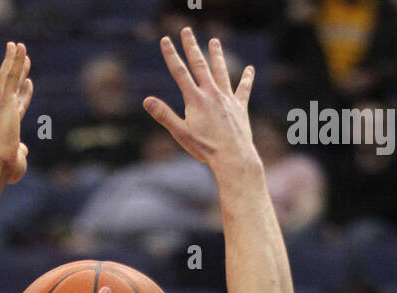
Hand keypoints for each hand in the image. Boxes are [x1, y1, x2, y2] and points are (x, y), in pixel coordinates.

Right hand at [0, 41, 32, 184]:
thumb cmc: (6, 170)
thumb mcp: (18, 161)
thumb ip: (22, 153)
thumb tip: (24, 149)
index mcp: (9, 126)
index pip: (18, 105)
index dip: (24, 94)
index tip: (29, 83)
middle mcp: (5, 113)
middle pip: (13, 86)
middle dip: (19, 71)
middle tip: (24, 56)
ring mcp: (4, 106)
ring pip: (9, 77)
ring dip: (14, 60)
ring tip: (18, 45)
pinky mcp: (5, 101)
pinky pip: (10, 76)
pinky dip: (14, 61)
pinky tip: (17, 47)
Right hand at [144, 30, 255, 176]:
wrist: (233, 156)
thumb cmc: (205, 148)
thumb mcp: (180, 133)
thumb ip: (164, 115)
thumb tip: (146, 100)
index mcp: (195, 99)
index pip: (179, 72)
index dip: (171, 55)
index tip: (166, 40)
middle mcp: (211, 93)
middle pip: (200, 64)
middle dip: (192, 46)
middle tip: (187, 31)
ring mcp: (227, 98)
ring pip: (221, 71)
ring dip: (217, 55)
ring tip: (214, 41)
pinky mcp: (240, 106)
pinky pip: (243, 89)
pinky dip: (247, 78)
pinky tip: (250, 69)